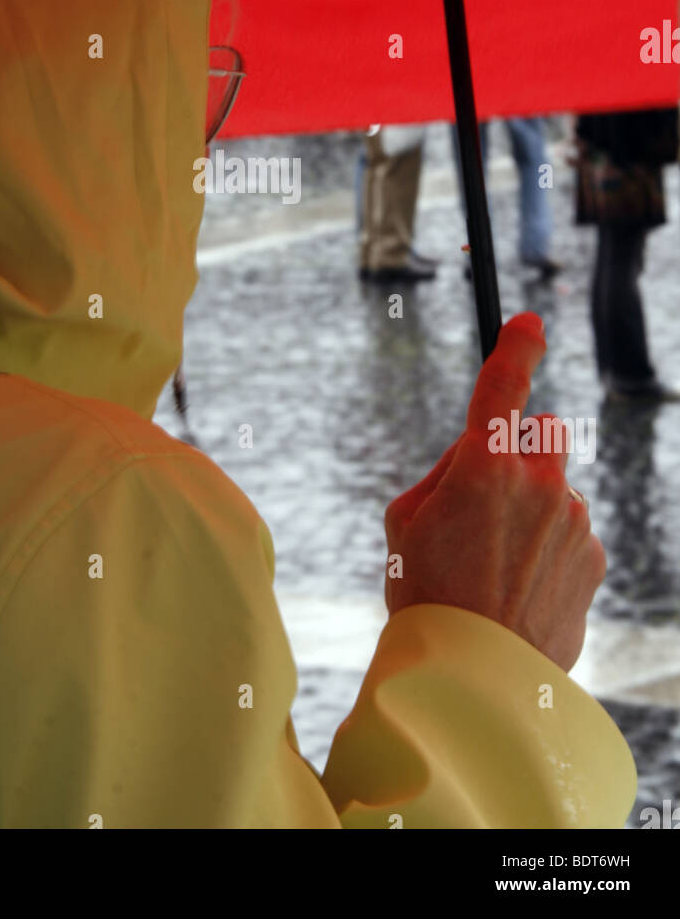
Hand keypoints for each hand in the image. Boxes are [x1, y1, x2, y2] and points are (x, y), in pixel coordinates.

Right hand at [384, 312, 604, 670]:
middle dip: (521, 450)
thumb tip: (479, 455)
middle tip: (487, 498)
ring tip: (494, 566)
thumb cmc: (426, 592)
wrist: (475, 675)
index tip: (529, 324)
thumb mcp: (405, 519)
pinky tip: (519, 588)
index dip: (517, 346)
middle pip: (542, 433)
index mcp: (483, 464)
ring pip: (555, 489)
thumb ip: (446, 473)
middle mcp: (538, 482)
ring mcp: (573, 520)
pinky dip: (549, 550)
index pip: (504, 386)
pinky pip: (571, 533)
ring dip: (532, 509)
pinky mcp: (594, 557)